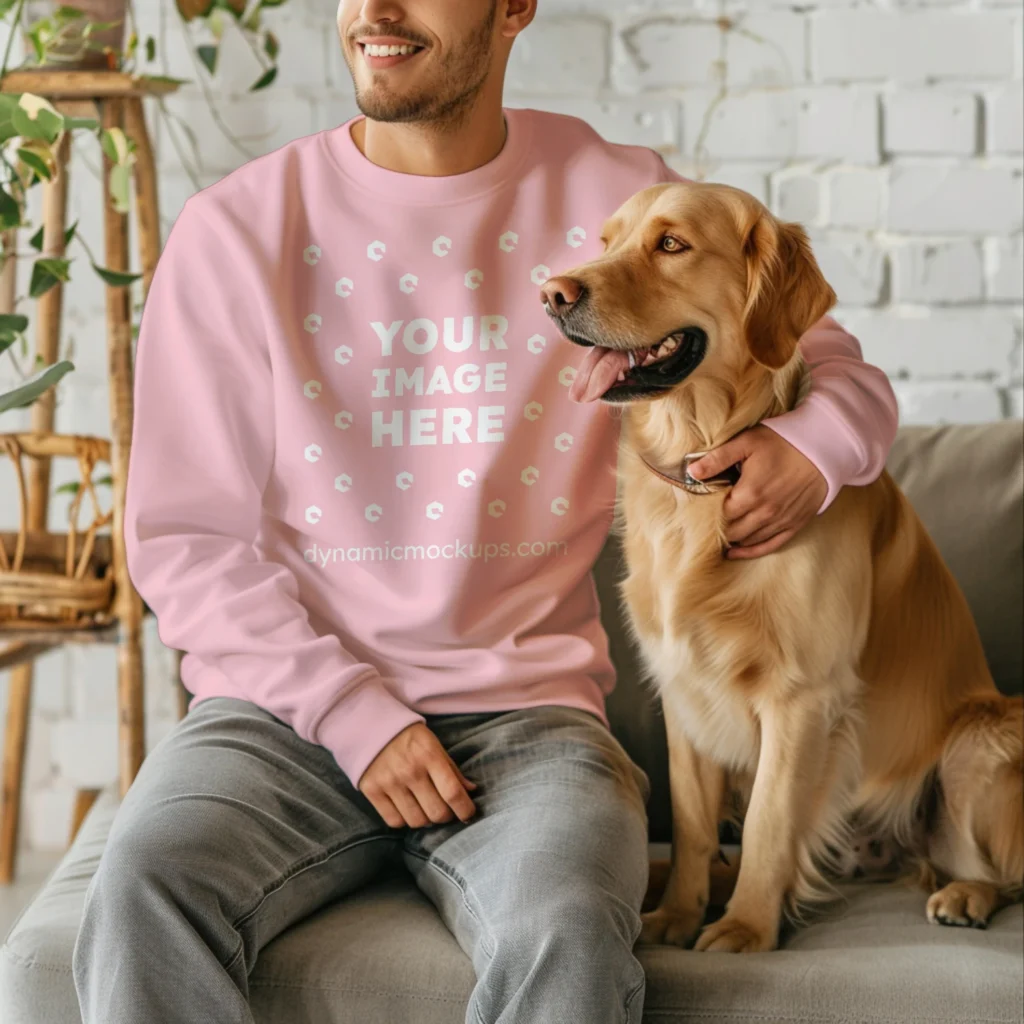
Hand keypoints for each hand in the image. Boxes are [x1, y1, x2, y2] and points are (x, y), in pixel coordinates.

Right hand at [359, 723, 477, 827]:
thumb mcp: (434, 744)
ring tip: (425, 808)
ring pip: (417, 821)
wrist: (369, 725)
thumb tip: (471, 790)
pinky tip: (407, 809)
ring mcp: (389, 782)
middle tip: (445, 809)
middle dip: (446, 816)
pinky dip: (404, 820)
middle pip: (436, 812)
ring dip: (425, 820)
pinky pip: (394, 821)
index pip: (452, 792)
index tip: (468, 814)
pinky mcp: (371, 791)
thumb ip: (452, 769)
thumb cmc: (408, 737)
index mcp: (429, 755)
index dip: (465, 809)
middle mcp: (410, 771)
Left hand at [687, 426, 826, 559]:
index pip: (718, 515)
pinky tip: (736, 551)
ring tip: (718, 533)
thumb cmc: (784, 441)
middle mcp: (765, 513)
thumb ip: (717, 458)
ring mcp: (781, 521)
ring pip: (747, 540)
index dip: (706, 513)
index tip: (699, 508)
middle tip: (706, 521)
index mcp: (750, 494)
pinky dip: (751, 551)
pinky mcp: (795, 524)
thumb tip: (691, 472)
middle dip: (717, 527)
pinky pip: (769, 546)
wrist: (826, 446)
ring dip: (732, 538)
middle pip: (731, 531)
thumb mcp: (747, 442)